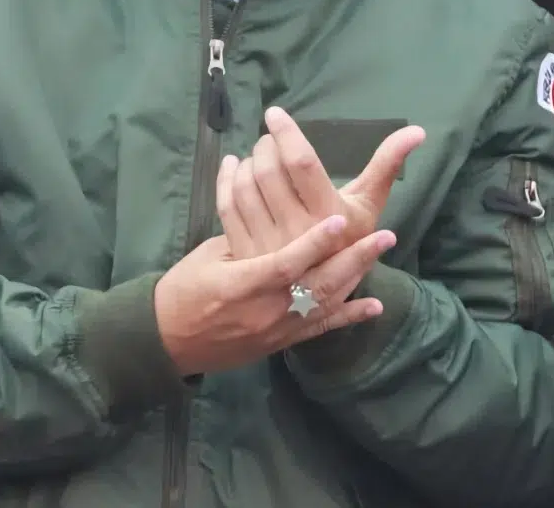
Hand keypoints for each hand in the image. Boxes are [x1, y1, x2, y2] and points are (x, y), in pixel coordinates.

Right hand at [154, 215, 397, 376]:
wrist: (169, 340)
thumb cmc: (184, 289)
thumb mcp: (208, 257)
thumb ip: (244, 238)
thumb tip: (273, 212)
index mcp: (241, 286)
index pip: (284, 264)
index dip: (313, 243)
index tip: (339, 221)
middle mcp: (266, 311)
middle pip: (317, 286)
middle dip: (353, 259)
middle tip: (384, 235)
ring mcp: (277, 330)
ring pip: (325, 304)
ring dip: (357, 278)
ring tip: (380, 252)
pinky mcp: (282, 342)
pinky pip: (320, 329)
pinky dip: (349, 317)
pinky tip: (373, 306)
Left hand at [218, 107, 425, 258]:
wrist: (317, 294)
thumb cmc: (349, 240)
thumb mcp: (369, 205)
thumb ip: (388, 166)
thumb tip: (418, 131)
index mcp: (329, 215)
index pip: (302, 163)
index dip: (287, 133)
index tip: (275, 114)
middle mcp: (297, 231)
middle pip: (269, 170)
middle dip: (266, 145)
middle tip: (269, 138)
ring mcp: (267, 243)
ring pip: (245, 185)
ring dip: (247, 161)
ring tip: (257, 155)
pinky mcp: (244, 252)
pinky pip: (227, 205)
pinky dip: (227, 178)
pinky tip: (233, 166)